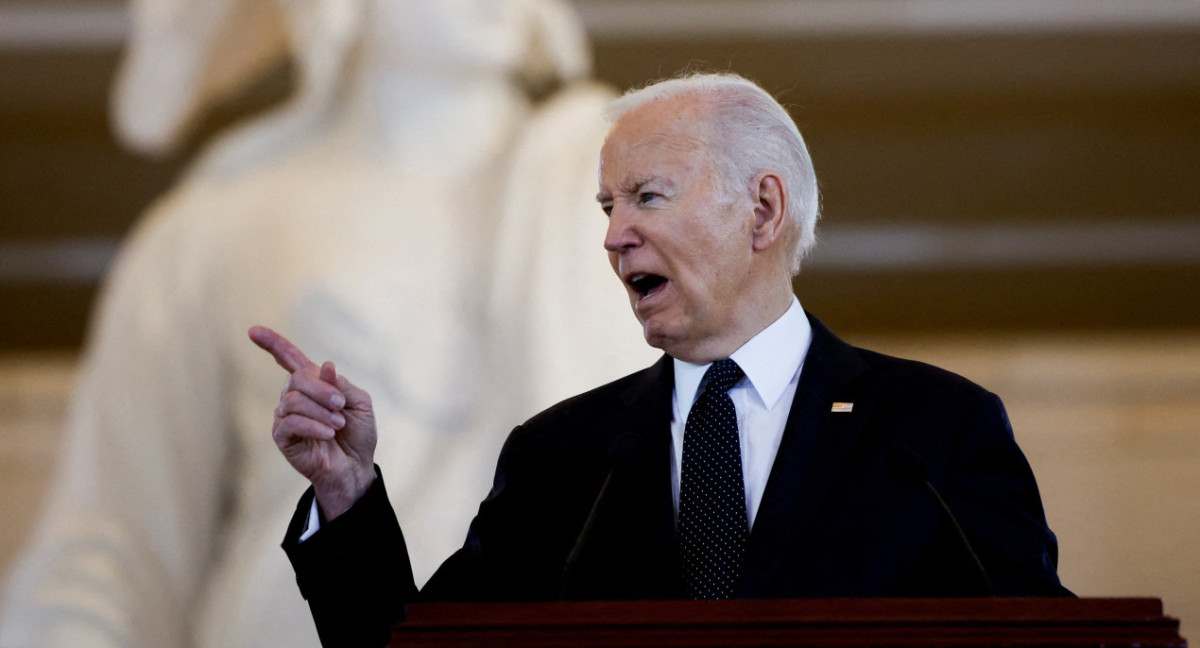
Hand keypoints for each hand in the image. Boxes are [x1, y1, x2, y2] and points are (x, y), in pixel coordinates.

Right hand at [249, 325, 376, 518]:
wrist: (356, 466)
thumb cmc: (358, 434)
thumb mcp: (360, 403)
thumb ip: (342, 384)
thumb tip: (325, 366)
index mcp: (313, 384)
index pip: (289, 358)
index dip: (272, 344)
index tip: (253, 330)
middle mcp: (295, 397)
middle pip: (297, 378)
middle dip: (323, 390)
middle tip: (341, 407)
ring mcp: (285, 416)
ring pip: (294, 400)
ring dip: (322, 412)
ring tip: (338, 426)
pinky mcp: (282, 437)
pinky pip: (290, 422)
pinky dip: (313, 426)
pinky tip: (328, 434)